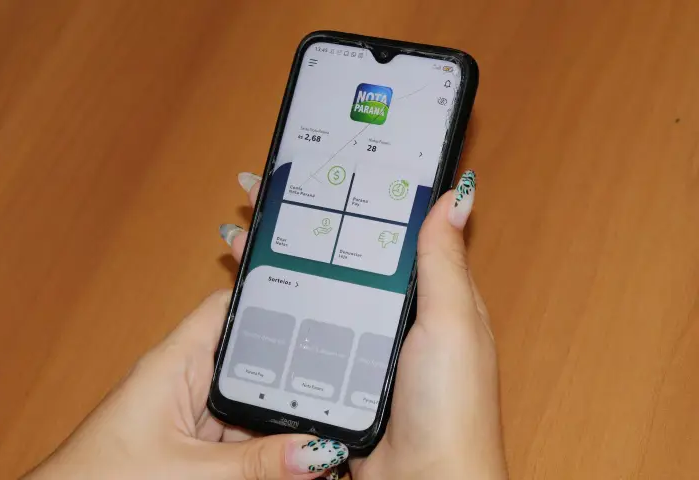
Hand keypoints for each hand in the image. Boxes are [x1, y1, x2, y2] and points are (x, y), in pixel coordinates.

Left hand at [24, 292, 347, 475]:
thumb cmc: (100, 479)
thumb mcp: (189, 471)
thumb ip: (256, 464)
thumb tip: (317, 451)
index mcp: (176, 361)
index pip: (228, 307)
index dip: (268, 296)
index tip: (315, 299)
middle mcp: (186, 377)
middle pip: (250, 356)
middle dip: (291, 369)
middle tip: (340, 377)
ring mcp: (192, 409)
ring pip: (251, 398)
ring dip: (281, 413)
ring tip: (328, 420)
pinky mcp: (195, 439)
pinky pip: (241, 430)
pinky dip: (266, 443)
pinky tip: (294, 453)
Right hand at [223, 171, 506, 478]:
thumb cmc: (452, 409)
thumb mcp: (453, 323)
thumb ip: (443, 262)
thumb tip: (456, 195)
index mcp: (427, 294)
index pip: (383, 232)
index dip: (347, 200)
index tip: (311, 173)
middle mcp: (394, 315)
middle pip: (340, 258)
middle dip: (298, 226)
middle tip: (259, 199)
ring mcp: (363, 345)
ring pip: (317, 292)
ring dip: (281, 263)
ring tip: (244, 235)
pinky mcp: (338, 374)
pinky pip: (306, 333)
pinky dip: (278, 312)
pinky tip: (251, 295)